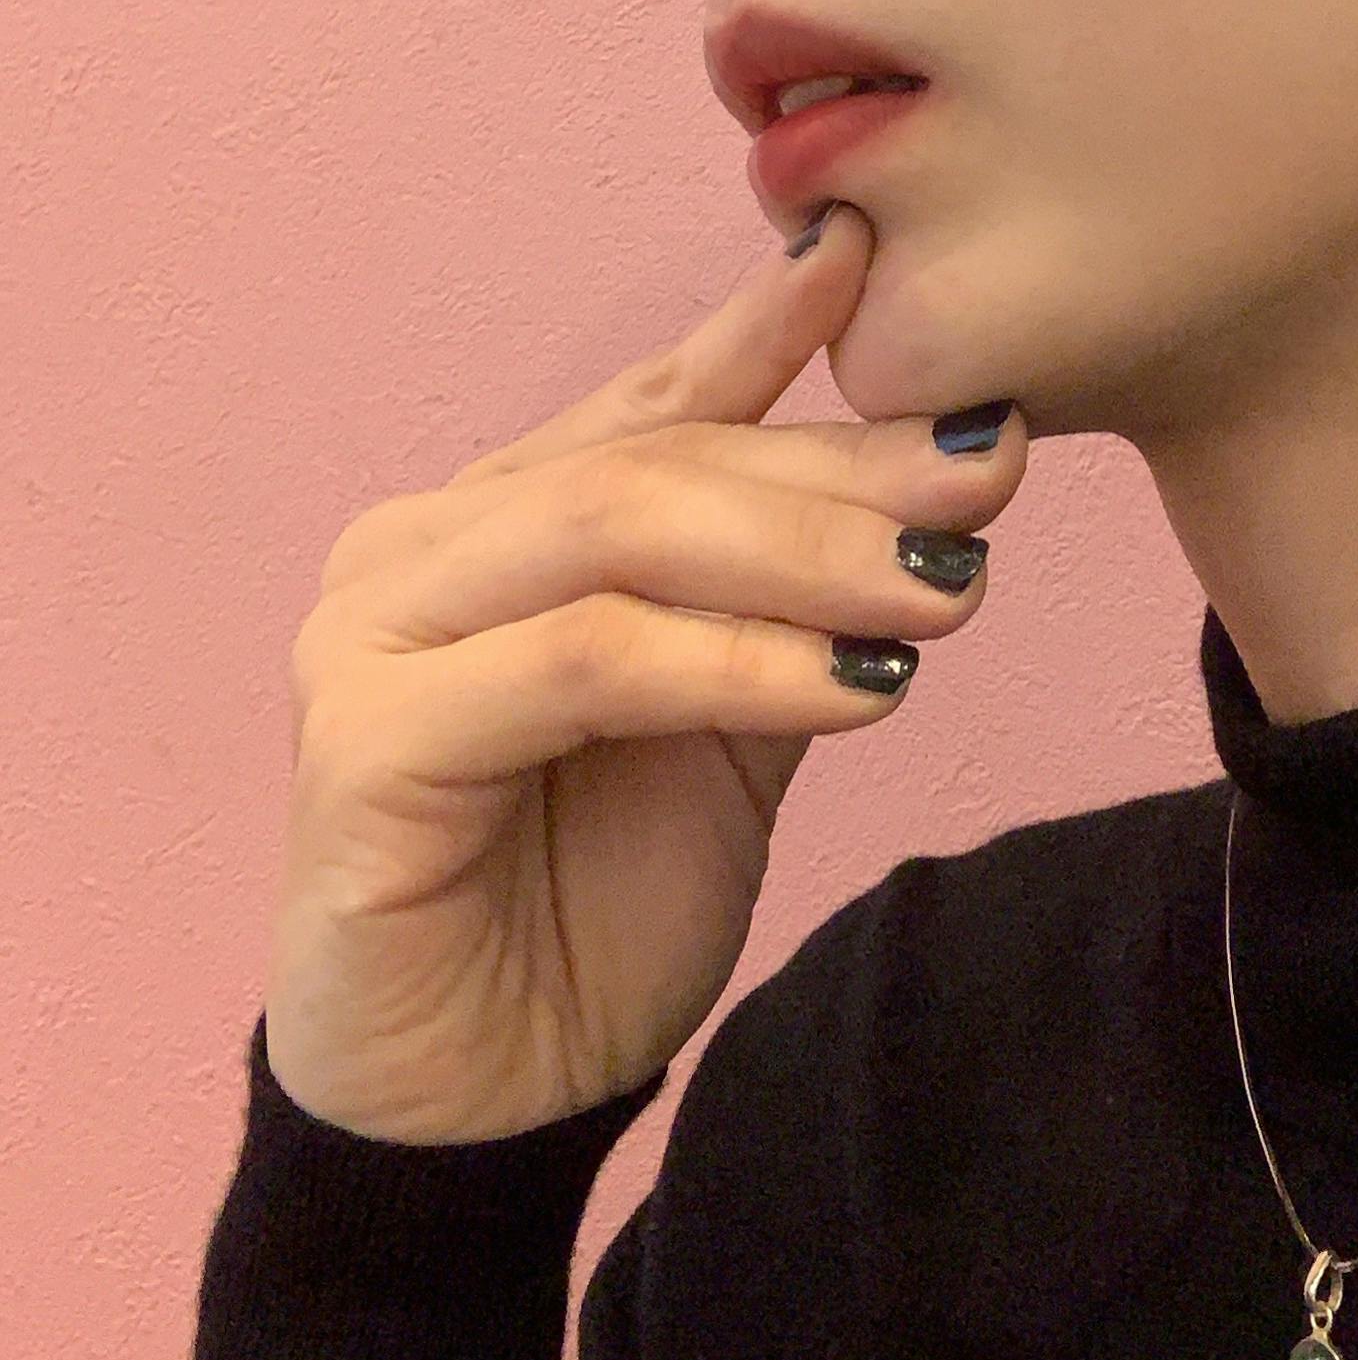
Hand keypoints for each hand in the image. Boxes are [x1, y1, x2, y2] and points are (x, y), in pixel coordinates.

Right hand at [261, 205, 1024, 1141]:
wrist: (484, 1099)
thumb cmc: (593, 900)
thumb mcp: (732, 721)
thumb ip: (797, 602)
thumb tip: (944, 470)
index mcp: (498, 526)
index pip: (653, 409)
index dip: (766, 335)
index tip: (879, 260)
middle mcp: (419, 552)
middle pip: (654, 467)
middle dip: (839, 469)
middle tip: (987, 469)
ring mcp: (372, 638)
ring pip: (617, 538)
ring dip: (804, 557)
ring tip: (949, 583)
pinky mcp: (367, 747)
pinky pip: (584, 665)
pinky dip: (731, 666)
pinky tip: (855, 690)